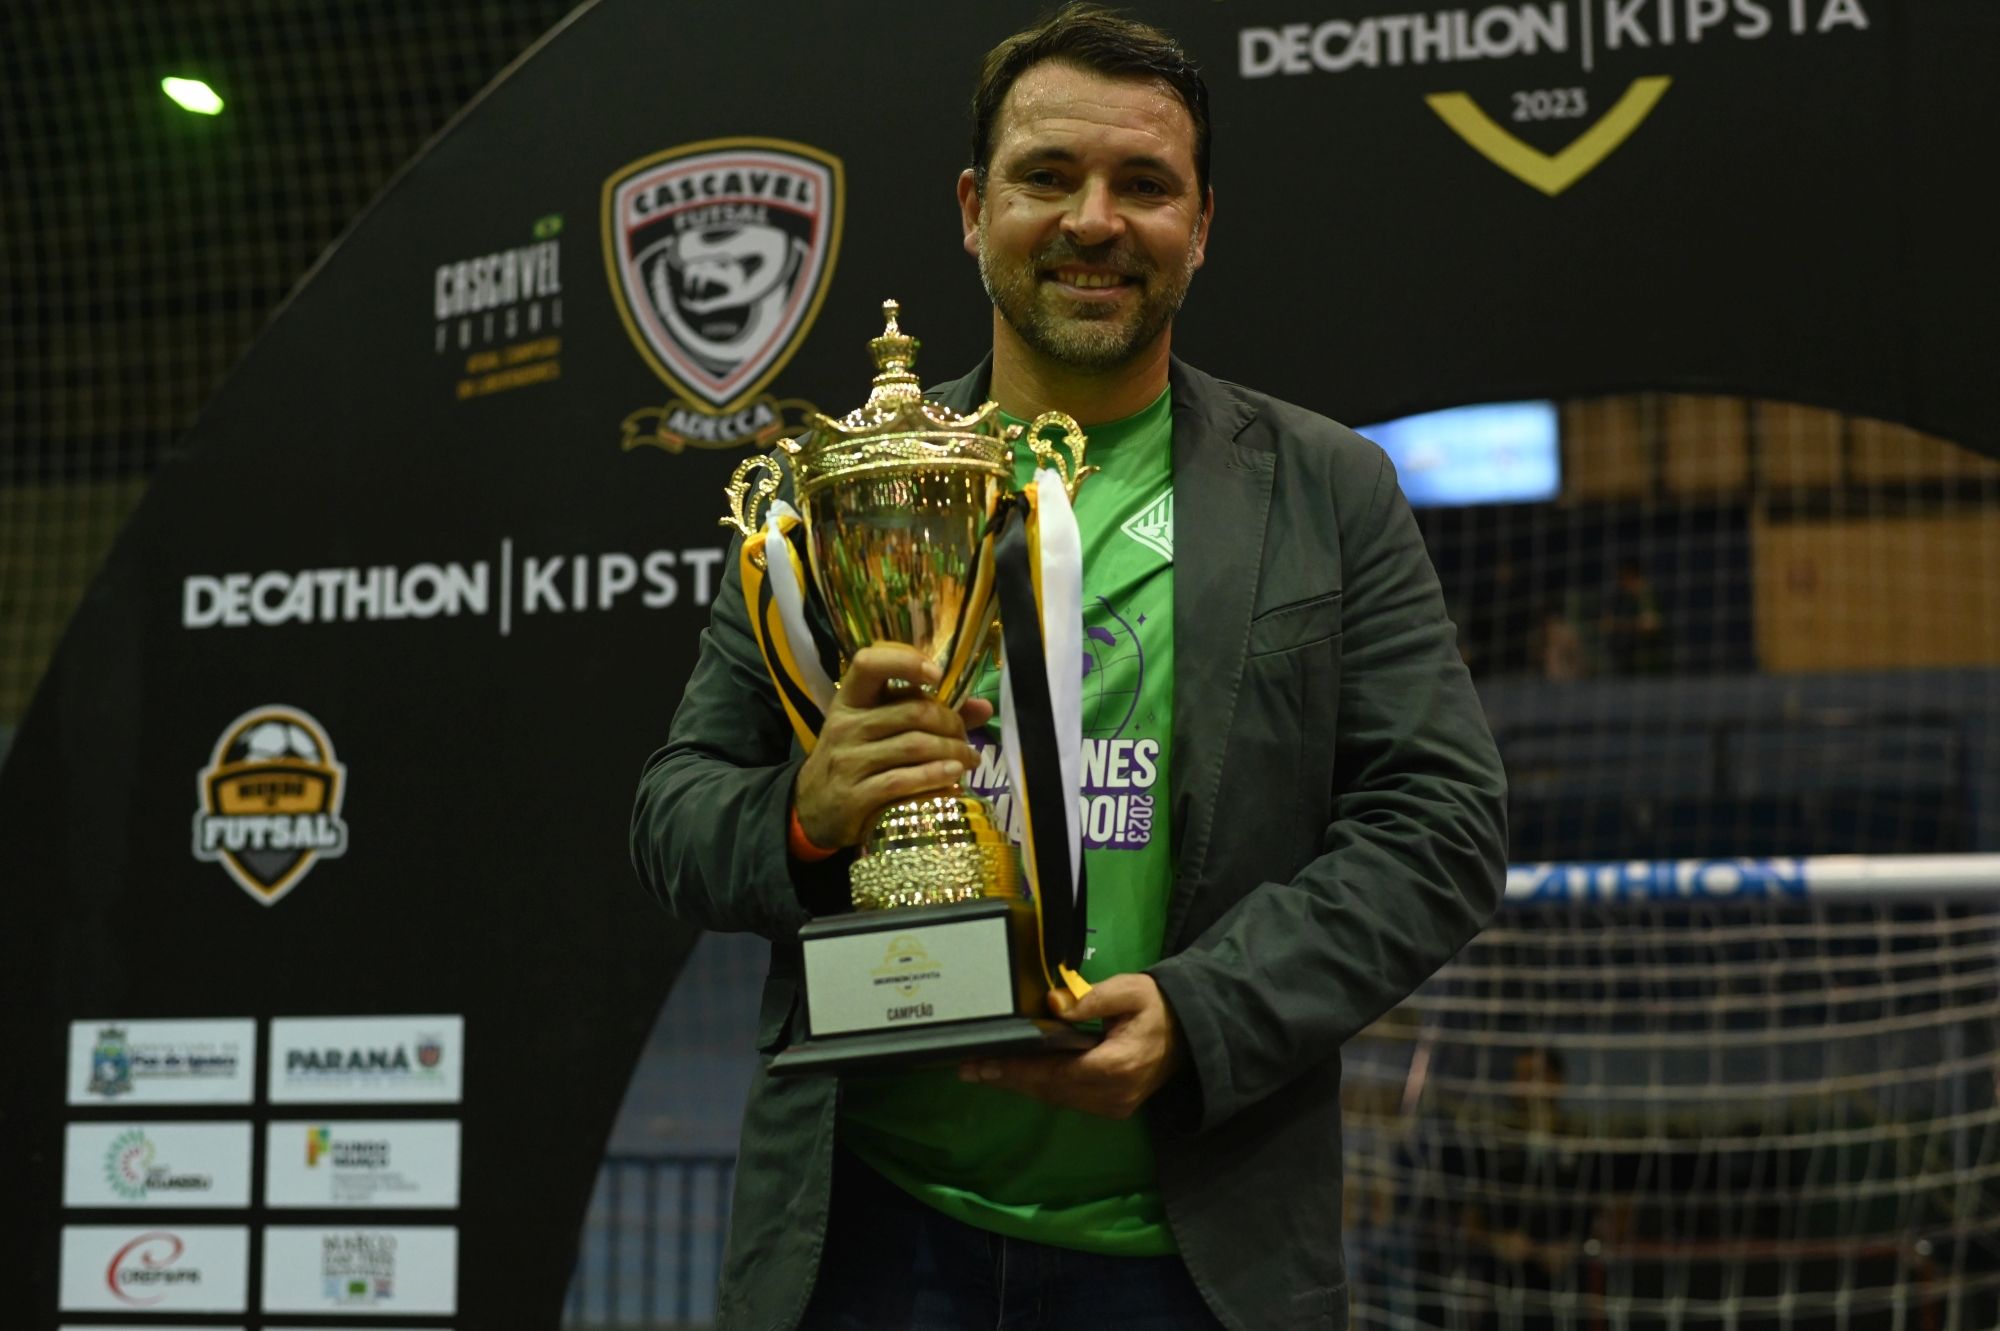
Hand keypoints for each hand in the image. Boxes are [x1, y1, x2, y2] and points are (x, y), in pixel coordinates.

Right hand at [793, 644, 994, 849]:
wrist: (814, 806)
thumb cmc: (855, 758)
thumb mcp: (878, 728)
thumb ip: (926, 713)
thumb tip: (983, 707)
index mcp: (850, 699)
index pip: (868, 664)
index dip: (905, 662)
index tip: (937, 675)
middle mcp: (846, 725)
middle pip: (911, 712)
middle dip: (950, 722)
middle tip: (966, 736)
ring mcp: (848, 761)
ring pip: (914, 746)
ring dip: (952, 752)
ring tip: (969, 760)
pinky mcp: (854, 795)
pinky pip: (903, 780)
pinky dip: (935, 777)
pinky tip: (953, 778)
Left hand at [957, 973, 1182, 1119]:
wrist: (1190, 1033)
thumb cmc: (1158, 1007)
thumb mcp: (1131, 990)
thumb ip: (1092, 999)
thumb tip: (1052, 1004)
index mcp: (1116, 1066)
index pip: (1055, 1072)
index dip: (1016, 1069)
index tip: (982, 1063)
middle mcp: (1113, 1095)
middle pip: (1049, 1089)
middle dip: (1008, 1078)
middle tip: (968, 1068)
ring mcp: (1113, 1106)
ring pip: (1055, 1097)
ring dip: (1020, 1084)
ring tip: (983, 1070)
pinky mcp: (1111, 1107)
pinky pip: (1067, 1098)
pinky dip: (1040, 1086)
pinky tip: (1015, 1074)